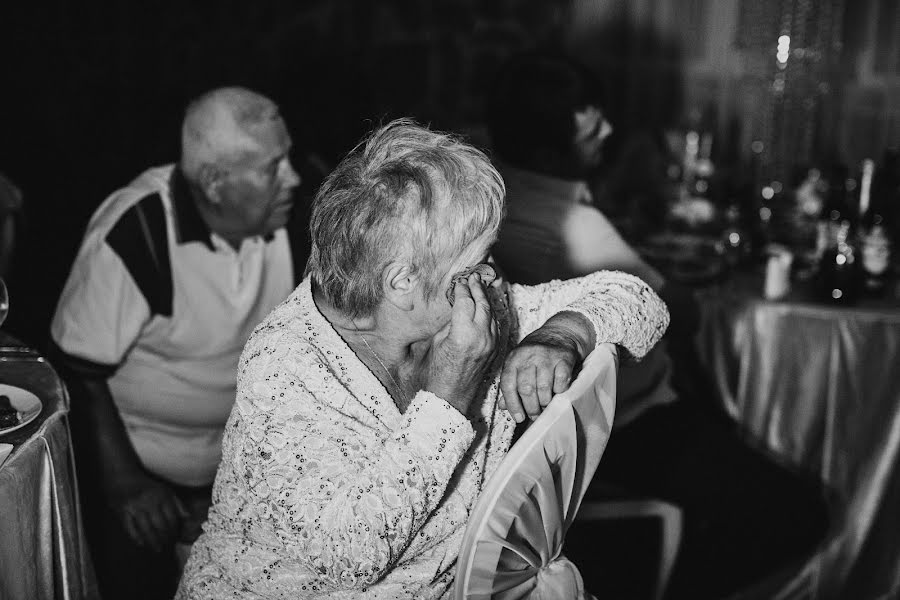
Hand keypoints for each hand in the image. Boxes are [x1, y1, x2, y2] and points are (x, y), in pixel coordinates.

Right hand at [108, 473, 186, 551]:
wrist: (122, 477)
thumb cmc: (146, 486)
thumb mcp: (164, 490)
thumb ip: (177, 503)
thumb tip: (188, 517)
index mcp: (162, 495)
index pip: (172, 518)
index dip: (175, 530)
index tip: (176, 537)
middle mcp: (150, 501)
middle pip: (161, 526)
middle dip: (166, 538)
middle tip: (168, 546)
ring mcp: (135, 507)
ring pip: (147, 530)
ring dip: (153, 542)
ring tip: (158, 549)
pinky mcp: (122, 512)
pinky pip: (131, 529)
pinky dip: (137, 539)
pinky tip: (142, 544)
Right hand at [423, 273, 498, 413]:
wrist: (451, 396)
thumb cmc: (438, 371)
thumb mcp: (438, 342)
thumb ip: (450, 323)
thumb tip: (456, 307)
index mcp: (462, 334)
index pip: (465, 302)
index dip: (462, 289)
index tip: (458, 281)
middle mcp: (480, 337)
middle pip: (482, 304)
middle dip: (477, 289)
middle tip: (473, 277)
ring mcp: (490, 343)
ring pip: (491, 314)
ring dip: (485, 299)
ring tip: (479, 288)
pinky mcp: (494, 349)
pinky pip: (495, 325)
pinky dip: (489, 313)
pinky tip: (484, 307)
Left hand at [500, 325, 582, 422]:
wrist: (559, 333)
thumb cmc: (535, 355)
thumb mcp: (519, 364)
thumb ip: (511, 385)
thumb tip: (503, 406)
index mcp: (513, 358)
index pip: (508, 384)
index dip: (512, 404)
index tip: (519, 418)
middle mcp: (528, 355)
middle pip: (526, 388)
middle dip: (530, 407)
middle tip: (534, 415)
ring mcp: (546, 356)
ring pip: (543, 387)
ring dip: (545, 402)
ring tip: (545, 406)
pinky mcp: (564, 358)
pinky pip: (561, 381)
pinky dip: (559, 391)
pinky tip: (557, 392)